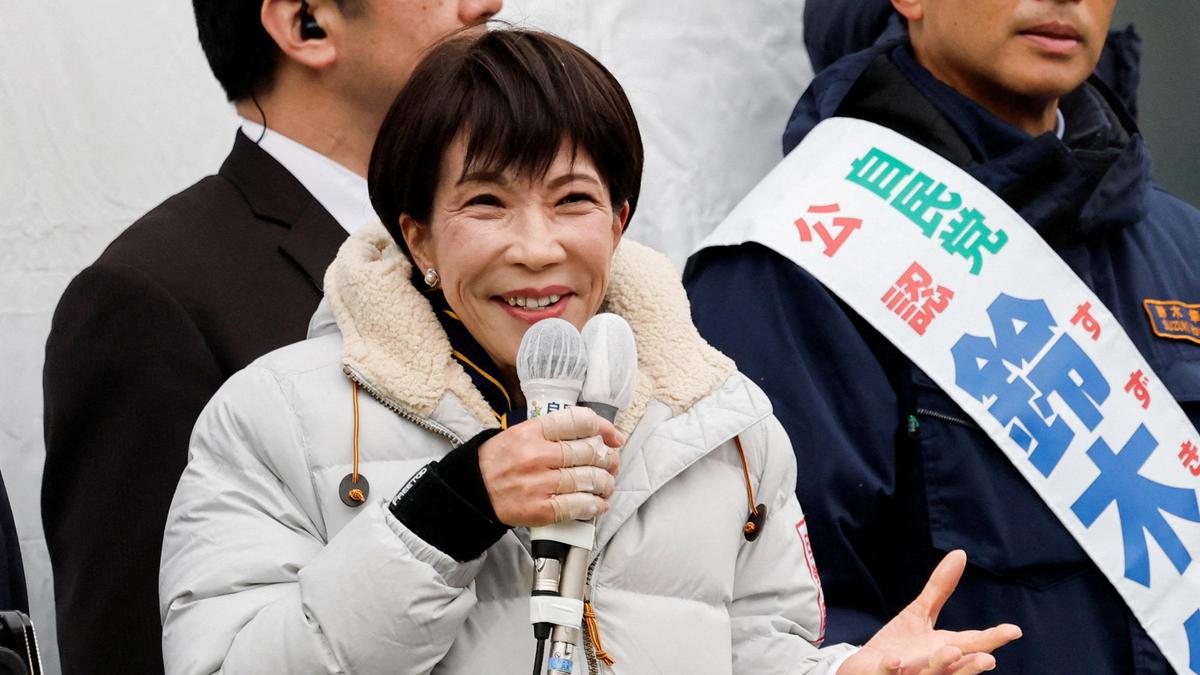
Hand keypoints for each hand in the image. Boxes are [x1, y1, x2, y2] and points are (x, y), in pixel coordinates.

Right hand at [479, 407, 623, 527]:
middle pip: (589, 452)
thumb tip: (593, 436)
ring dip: (605, 483)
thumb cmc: (500, 460)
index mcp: (533, 431)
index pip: (579, 421)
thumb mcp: (520, 433)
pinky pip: (577, 506)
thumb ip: (554, 432)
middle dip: (608, 459)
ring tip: (606, 484)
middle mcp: (538, 455)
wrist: (473, 489)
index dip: (604, 428)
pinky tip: (598, 503)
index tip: (614, 437)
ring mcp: (539, 483)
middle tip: (611, 463)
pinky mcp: (540, 509)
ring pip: (588, 479)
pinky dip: (594, 505)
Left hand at [837, 551, 1021, 674]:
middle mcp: (934, 667)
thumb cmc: (900, 644)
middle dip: (972, 665)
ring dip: (940, 665)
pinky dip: (891, 669)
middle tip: (988, 658)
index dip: (993, 639)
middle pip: (958, 668)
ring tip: (950, 650)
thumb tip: (961, 553)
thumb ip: (941, 588)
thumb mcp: (920, 613)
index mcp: (945, 650)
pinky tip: (892, 660)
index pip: (973, 644)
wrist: (868, 667)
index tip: (1014, 630)